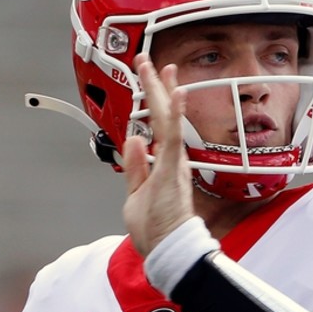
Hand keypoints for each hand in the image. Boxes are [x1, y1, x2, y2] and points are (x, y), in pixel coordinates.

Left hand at [122, 54, 194, 256]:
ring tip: (161, 67)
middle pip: (162, 116)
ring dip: (164, 92)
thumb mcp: (136, 194)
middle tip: (149, 61)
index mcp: (162, 165)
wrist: (168, 250)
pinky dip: (177, 115)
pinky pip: (175, 138)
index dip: (152, 104)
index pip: (156, 128)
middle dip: (155, 87)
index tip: (149, 81)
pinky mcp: (173, 171)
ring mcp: (173, 164)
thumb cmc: (155, 230)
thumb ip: (136, 167)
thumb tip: (134, 140)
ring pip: (168, 120)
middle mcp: (170, 161)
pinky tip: (178, 93)